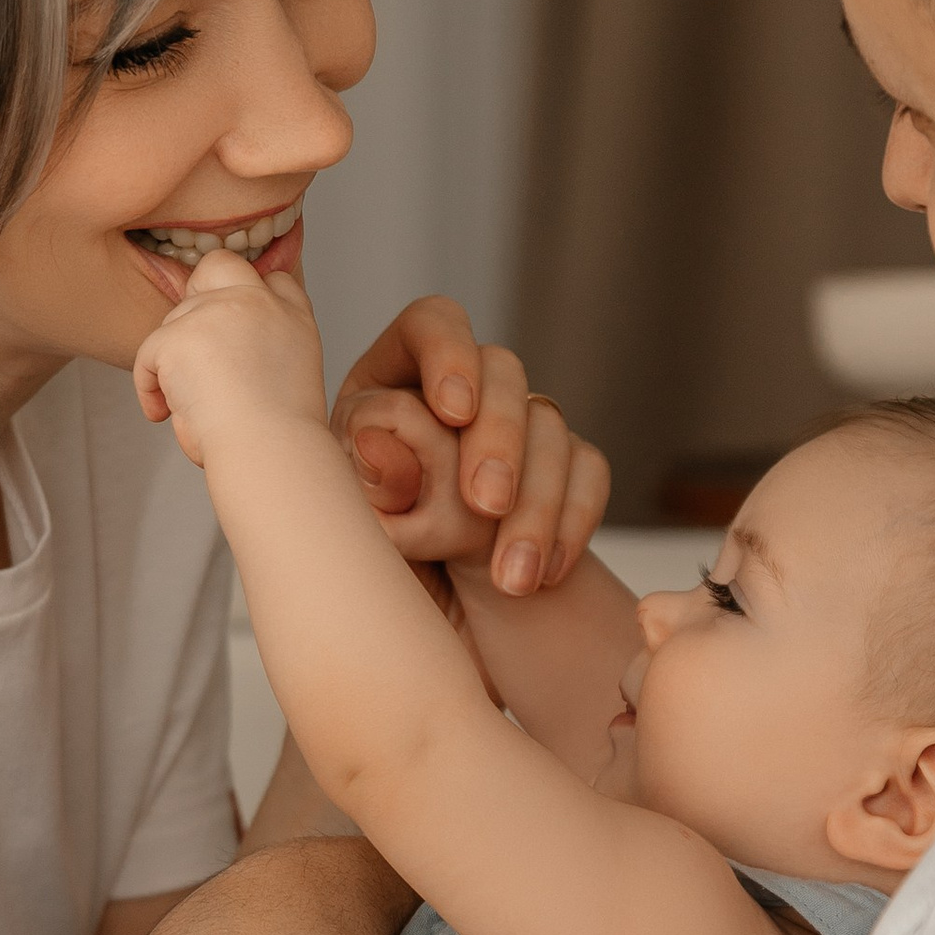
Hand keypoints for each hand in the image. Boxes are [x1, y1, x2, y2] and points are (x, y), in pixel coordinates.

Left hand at [133, 254, 328, 463]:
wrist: (271, 452)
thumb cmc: (283, 437)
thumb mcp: (295, 378)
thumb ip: (268, 347)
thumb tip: (231, 356)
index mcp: (293, 315)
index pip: (272, 278)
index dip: (249, 296)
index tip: (236, 334)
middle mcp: (257, 302)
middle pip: (216, 268)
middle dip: (198, 295)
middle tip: (192, 349)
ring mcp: (217, 312)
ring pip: (175, 321)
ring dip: (175, 363)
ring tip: (193, 407)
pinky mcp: (179, 336)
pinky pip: (148, 355)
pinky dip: (149, 387)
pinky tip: (167, 414)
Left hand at [333, 303, 609, 595]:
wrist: (419, 608)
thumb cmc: (367, 555)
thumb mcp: (346, 518)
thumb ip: (362, 479)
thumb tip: (381, 448)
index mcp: (393, 380)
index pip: (432, 325)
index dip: (449, 352)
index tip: (453, 412)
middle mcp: (461, 390)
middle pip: (502, 370)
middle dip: (499, 438)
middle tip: (485, 506)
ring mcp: (516, 424)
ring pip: (550, 424)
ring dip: (536, 502)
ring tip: (511, 576)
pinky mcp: (561, 464)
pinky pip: (588, 471)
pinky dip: (571, 521)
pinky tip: (542, 573)